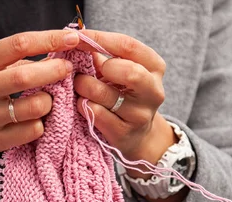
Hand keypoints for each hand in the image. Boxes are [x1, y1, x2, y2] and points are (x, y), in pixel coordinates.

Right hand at [0, 29, 79, 158]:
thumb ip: (12, 60)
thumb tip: (54, 54)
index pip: (19, 44)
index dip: (51, 39)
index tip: (72, 38)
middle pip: (27, 77)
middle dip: (56, 71)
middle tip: (68, 69)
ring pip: (36, 107)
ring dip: (50, 102)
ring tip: (46, 100)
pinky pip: (33, 131)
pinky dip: (40, 124)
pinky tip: (33, 120)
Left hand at [74, 30, 176, 177]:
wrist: (137, 135)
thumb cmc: (123, 94)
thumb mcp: (121, 72)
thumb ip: (103, 56)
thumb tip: (77, 42)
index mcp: (154, 67)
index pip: (128, 46)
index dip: (100, 39)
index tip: (78, 36)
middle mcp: (153, 91)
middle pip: (129, 72)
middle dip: (100, 68)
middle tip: (85, 71)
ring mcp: (140, 115)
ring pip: (105, 94)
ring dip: (84, 87)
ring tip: (79, 87)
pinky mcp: (124, 133)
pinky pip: (96, 113)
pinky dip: (83, 105)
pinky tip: (82, 104)